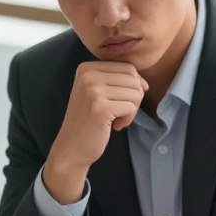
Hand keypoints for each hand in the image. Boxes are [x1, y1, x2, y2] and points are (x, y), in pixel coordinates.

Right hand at [43, 62, 147, 203]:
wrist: (71, 148)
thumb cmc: (89, 122)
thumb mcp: (97, 93)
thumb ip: (116, 81)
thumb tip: (144, 82)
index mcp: (86, 68)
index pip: (127, 67)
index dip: (133, 86)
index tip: (120, 103)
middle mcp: (88, 75)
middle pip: (133, 78)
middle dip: (134, 98)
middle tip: (120, 113)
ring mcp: (93, 91)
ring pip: (135, 93)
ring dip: (131, 110)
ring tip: (116, 120)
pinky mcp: (101, 108)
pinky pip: (131, 107)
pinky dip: (128, 119)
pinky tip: (115, 126)